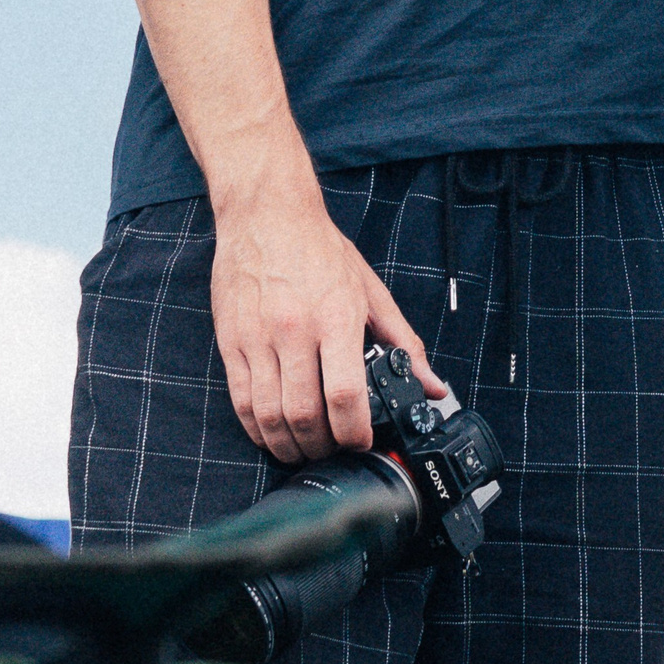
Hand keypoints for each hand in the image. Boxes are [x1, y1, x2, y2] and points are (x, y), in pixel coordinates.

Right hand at [209, 178, 446, 463]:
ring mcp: (258, 338)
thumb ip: (402, 342)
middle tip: (334, 450)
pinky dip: (259, 430)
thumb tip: (431, 386)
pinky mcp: (232, 342)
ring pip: (271, 415)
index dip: (354, 431)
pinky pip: (242, 403)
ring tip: (306, 449)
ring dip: (289, 445)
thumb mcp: (370, 290)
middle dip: (323, 445)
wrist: (267, 214)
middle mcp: (295, 330)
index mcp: (336, 316)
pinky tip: (274, 434)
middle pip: (305, 414)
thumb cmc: (321, 250)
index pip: (345, 393)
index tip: (361, 442)